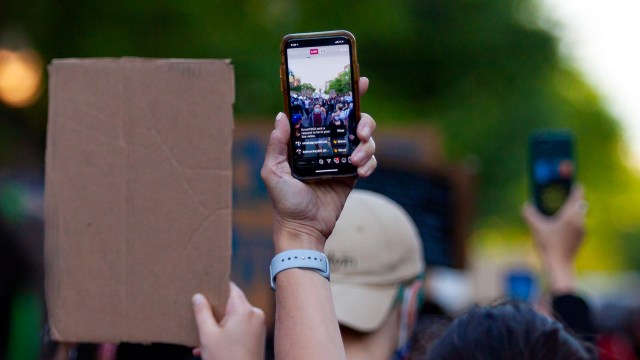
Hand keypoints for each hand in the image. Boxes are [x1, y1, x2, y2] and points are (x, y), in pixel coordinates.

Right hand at [192, 283, 265, 359]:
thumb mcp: (208, 336)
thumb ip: (202, 313)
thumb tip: (198, 296)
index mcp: (244, 310)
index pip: (230, 287)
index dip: (216, 286)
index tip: (203, 286)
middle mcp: (255, 314)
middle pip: (231, 303)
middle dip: (214, 310)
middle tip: (198, 313)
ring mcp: (258, 326)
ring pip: (234, 317)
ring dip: (218, 324)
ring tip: (201, 335)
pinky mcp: (257, 336)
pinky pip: (239, 327)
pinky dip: (226, 332)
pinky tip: (209, 345)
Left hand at [261, 77, 376, 251]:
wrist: (304, 229)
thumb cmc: (284, 202)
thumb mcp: (273, 172)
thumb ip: (277, 145)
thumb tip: (282, 116)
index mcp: (308, 140)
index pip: (326, 111)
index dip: (344, 95)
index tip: (360, 82)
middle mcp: (327, 145)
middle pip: (354, 121)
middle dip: (363, 121)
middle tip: (360, 131)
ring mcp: (341, 159)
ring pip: (365, 140)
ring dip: (366, 146)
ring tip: (354, 161)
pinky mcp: (352, 176)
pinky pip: (369, 161)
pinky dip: (369, 163)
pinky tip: (360, 172)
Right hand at [522, 186, 585, 292]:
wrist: (560, 267)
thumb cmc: (548, 246)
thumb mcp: (535, 228)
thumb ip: (529, 213)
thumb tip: (526, 204)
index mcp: (571, 214)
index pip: (578, 193)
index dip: (573, 186)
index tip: (569, 182)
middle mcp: (580, 220)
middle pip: (580, 203)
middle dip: (571, 198)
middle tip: (560, 196)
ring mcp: (582, 230)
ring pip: (579, 214)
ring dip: (571, 210)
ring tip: (558, 212)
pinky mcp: (581, 238)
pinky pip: (578, 224)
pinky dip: (571, 221)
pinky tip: (559, 227)